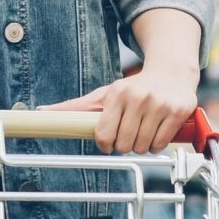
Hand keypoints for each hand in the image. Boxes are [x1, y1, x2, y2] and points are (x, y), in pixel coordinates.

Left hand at [45, 60, 200, 153]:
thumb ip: (74, 107)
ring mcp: (160, 104)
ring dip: (142, 146)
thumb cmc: (133, 88)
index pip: (104, 135)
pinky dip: (157, 145)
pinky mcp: (178, 111)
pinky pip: (161, 144)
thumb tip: (40, 112)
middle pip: (124, 145)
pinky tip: (157, 131)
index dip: (106, 144)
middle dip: (125, 145)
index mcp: (117, 94)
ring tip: (143, 130)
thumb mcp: (103, 95)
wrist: (171, 71)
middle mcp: (138, 97)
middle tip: (129, 134)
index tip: (110, 141)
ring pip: (143, 147)